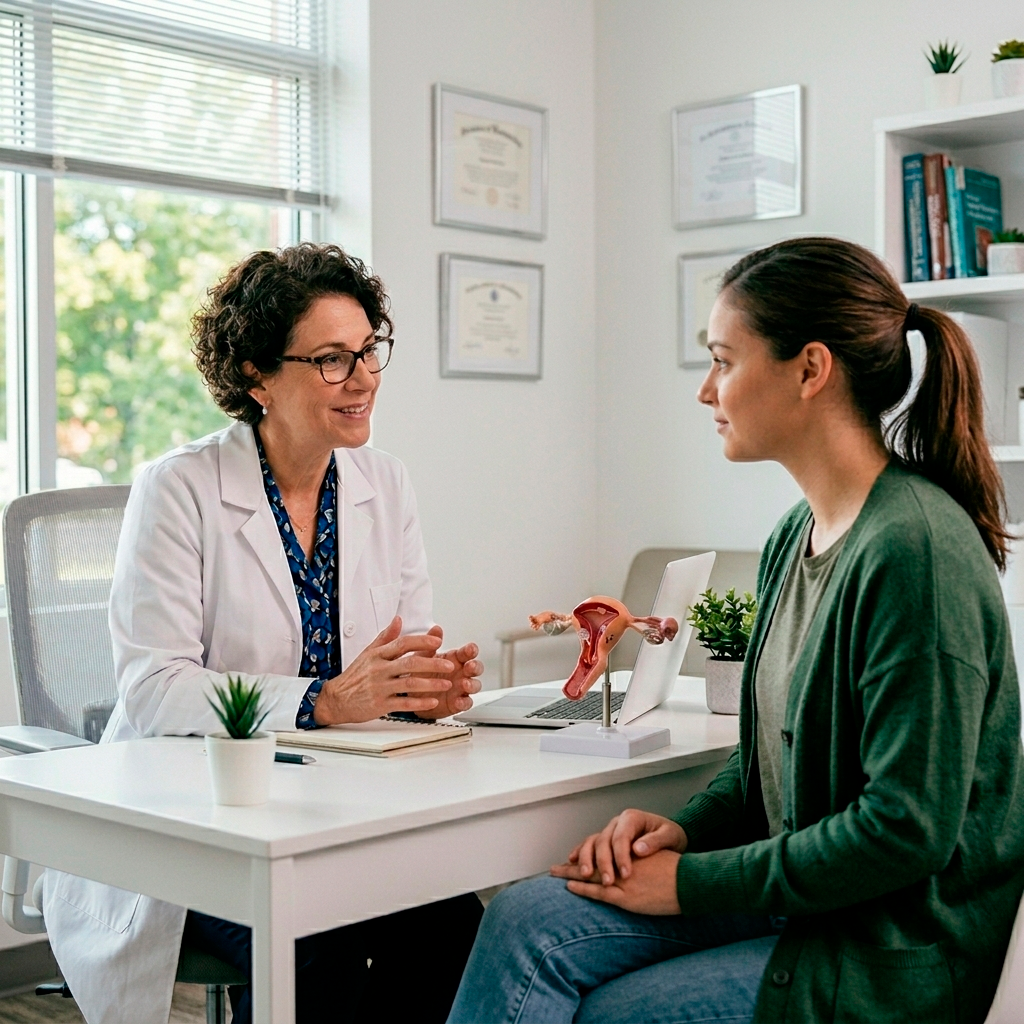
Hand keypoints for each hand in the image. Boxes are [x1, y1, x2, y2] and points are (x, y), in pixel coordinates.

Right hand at [313, 617, 454, 724]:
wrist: (335, 699)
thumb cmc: (354, 676)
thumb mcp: (368, 653)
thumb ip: (385, 637)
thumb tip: (398, 620)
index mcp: (378, 655)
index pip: (402, 644)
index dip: (421, 642)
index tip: (437, 642)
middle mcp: (379, 670)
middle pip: (410, 664)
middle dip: (432, 664)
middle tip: (449, 664)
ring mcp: (380, 688)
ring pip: (409, 685)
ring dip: (430, 684)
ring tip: (446, 684)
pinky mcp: (380, 705)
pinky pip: (404, 704)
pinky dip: (420, 704)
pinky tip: (433, 702)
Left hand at [406, 625, 482, 718]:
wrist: (412, 695)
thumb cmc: (420, 673)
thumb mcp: (422, 657)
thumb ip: (429, 644)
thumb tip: (436, 629)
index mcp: (455, 659)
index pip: (468, 652)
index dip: (471, 650)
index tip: (470, 649)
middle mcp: (461, 672)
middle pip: (476, 667)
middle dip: (476, 666)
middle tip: (470, 666)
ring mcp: (461, 688)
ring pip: (475, 685)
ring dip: (472, 684)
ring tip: (464, 684)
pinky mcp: (458, 702)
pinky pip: (467, 703)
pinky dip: (464, 702)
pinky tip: (458, 701)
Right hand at [550, 809, 686, 885]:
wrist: (671, 834)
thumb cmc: (672, 835)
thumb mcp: (670, 835)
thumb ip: (656, 841)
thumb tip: (638, 848)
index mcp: (632, 818)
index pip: (621, 837)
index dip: (621, 856)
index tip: (626, 874)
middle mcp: (617, 822)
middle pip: (604, 840)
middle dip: (603, 862)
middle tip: (608, 881)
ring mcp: (610, 831)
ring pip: (592, 841)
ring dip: (586, 858)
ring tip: (585, 874)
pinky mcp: (607, 841)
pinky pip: (589, 845)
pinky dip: (579, 853)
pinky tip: (572, 863)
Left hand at [558, 849, 682, 914]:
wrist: (689, 882)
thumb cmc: (676, 870)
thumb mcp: (656, 856)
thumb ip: (641, 856)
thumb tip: (631, 856)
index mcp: (629, 851)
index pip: (601, 850)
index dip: (586, 854)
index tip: (573, 857)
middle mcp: (622, 863)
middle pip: (591, 860)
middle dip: (572, 865)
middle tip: (554, 868)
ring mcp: (622, 880)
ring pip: (591, 875)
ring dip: (571, 875)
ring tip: (555, 874)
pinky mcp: (626, 897)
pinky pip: (599, 892)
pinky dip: (583, 889)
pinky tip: (571, 887)